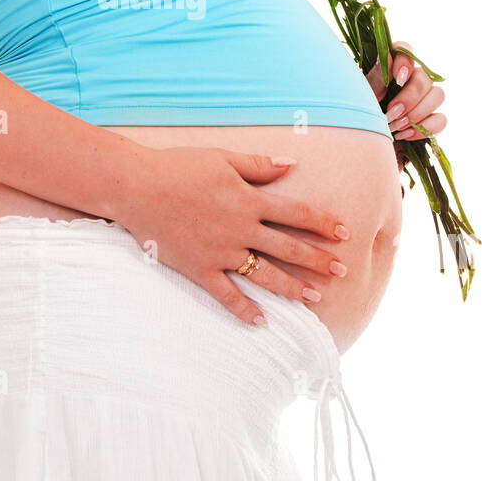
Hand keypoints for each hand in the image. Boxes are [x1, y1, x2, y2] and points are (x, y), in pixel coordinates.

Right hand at [112, 146, 350, 326]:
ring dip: (292, 287)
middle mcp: (240, 229)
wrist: (137, 187)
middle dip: (318, 259)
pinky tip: (261, 321)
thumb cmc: (178, 167)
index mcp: (249, 200)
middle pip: (288, 247)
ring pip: (265, 274)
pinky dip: (244, 310)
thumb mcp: (223, 159)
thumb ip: (259, 165)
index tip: (344, 233)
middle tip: (342, 271)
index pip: (297, 213)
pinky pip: (226, 294)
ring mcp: (221, 251)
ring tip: (314, 299)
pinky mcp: (200, 268)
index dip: (323, 223)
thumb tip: (292, 164)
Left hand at [366, 37, 446, 167]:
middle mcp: (409, 82)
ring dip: (418, 112)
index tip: (397, 79)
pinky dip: (425, 128)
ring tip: (396, 127)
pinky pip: (441, 120)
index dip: (405, 61)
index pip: (405, 50)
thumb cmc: (356, 118)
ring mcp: (422, 101)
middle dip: (410, 97)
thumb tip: (387, 55)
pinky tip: (406, 135)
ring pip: (438, 96)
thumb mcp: (362, 99)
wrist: (359, 148)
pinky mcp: (429, 122)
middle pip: (425, 78)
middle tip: (392, 113)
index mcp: (389, 70)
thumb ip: (376, 78)